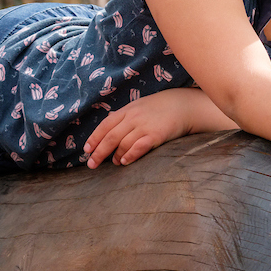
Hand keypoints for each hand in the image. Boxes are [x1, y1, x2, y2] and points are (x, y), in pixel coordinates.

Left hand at [83, 88, 234, 168]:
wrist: (183, 105)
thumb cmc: (160, 108)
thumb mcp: (139, 107)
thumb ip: (124, 117)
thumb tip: (109, 128)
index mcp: (127, 111)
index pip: (105, 125)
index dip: (94, 139)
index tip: (87, 151)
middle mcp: (133, 118)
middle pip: (110, 137)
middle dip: (99, 152)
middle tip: (91, 165)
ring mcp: (144, 126)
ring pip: (122, 143)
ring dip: (115, 155)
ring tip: (114, 163)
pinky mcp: (156, 135)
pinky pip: (139, 147)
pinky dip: (130, 155)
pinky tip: (125, 161)